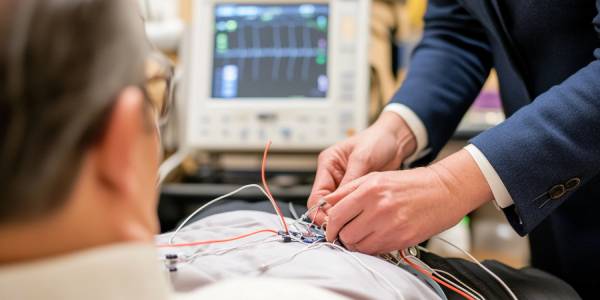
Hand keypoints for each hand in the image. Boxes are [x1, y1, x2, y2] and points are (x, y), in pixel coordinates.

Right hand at [307, 112, 416, 223]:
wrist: (396, 140)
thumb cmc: (378, 141)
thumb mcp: (362, 158)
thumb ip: (350, 181)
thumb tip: (341, 205)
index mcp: (328, 164)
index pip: (317, 196)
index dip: (321, 212)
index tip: (332, 224)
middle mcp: (333, 177)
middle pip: (324, 206)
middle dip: (333, 219)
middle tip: (345, 231)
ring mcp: (344, 185)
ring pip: (338, 209)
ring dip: (345, 218)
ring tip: (356, 226)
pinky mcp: (357, 192)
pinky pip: (352, 208)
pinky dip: (355, 215)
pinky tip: (363, 221)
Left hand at [323, 149, 492, 253]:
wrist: (442, 191)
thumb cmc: (409, 183)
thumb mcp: (375, 177)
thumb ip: (347, 190)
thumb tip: (326, 204)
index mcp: (369, 189)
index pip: (335, 215)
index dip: (329, 224)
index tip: (330, 227)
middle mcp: (378, 207)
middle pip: (344, 233)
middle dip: (341, 235)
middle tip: (345, 231)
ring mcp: (390, 225)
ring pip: (357, 245)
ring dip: (355, 242)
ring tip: (362, 233)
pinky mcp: (401, 238)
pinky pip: (375, 250)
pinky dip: (370, 246)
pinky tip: (376, 236)